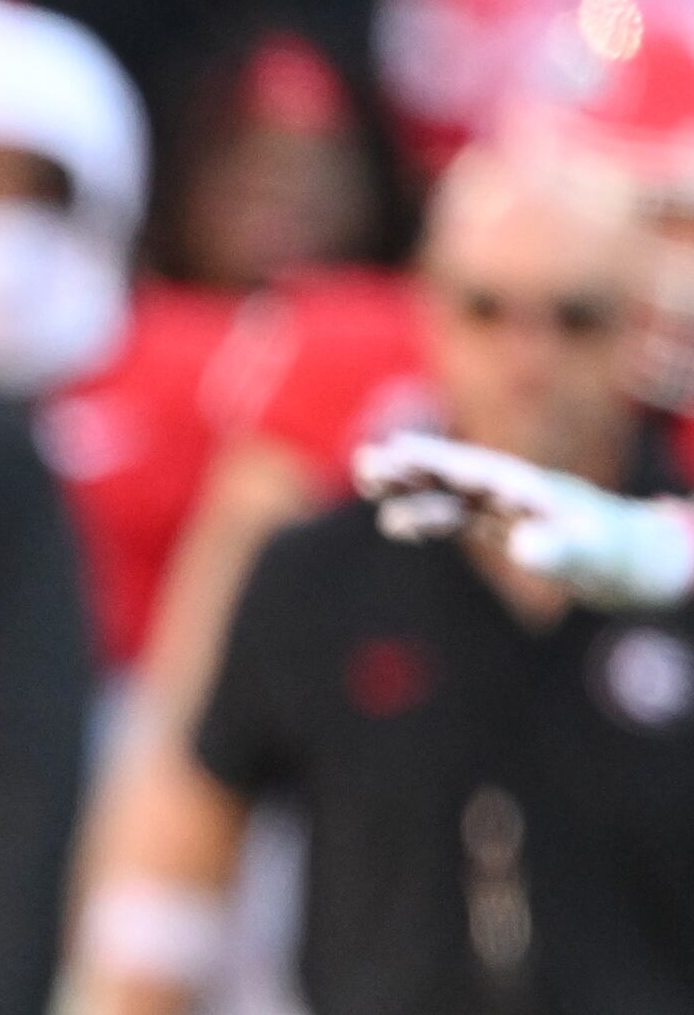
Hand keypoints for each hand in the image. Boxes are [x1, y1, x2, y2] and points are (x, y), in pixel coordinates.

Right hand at [355, 432, 693, 610]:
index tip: (395, 451)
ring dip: (412, 488)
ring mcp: (512, 510)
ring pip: (452, 493)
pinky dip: (429, 516)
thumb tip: (522, 544)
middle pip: (456, 473)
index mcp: (535, 490)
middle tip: (364, 461)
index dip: (435, 462)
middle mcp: (519, 493)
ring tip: (367, 481)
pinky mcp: (510, 528)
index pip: (476, 471)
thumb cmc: (626, 558)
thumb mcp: (593, 557)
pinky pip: (460, 517)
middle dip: (412, 466)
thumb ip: (559, 549)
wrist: (650, 562)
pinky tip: (398, 521)